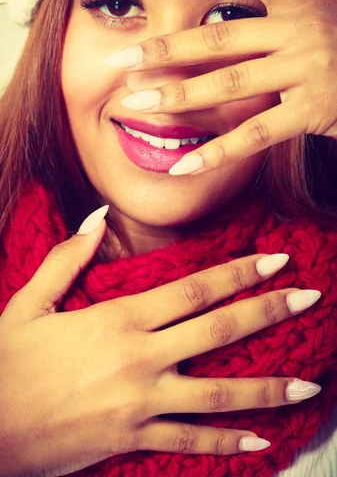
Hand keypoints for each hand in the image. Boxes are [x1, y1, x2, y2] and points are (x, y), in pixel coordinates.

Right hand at [0, 211, 320, 476]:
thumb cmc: (8, 362)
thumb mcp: (29, 302)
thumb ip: (67, 258)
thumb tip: (96, 217)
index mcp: (120, 318)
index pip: (195, 289)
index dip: (240, 272)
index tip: (275, 259)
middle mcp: (141, 357)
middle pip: (219, 329)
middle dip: (268, 310)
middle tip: (309, 297)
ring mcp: (141, 402)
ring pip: (218, 393)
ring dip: (267, 387)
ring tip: (307, 385)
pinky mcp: (133, 439)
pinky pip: (190, 442)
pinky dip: (227, 442)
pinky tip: (261, 439)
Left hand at [106, 0, 336, 175]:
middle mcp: (299, 30)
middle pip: (219, 36)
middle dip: (166, 48)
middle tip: (119, 60)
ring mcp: (305, 72)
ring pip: (230, 84)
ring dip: (180, 94)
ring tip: (136, 104)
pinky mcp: (311, 113)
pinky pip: (255, 135)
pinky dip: (219, 151)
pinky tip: (184, 164)